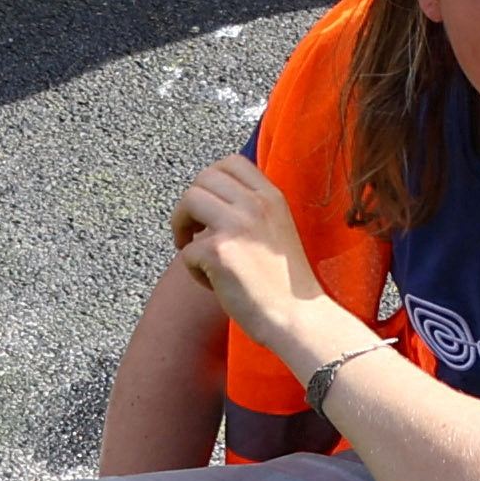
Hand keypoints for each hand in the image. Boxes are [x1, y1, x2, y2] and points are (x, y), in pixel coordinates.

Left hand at [168, 151, 332, 346]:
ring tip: (191, 250)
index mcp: (272, 197)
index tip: (209, 206)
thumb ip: (251, 210)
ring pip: (189, 200)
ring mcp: (237, 225)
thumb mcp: (276, 229)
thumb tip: (211, 200)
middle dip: (191, 204)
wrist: (298, 318)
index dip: (211, 180)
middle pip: (204, 178)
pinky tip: (214, 285)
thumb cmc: (284, 283)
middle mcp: (256, 204)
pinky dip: (193, 270)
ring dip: (181, 225)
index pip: (232, 162)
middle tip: (193, 232)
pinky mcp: (219, 252)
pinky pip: (187, 250)